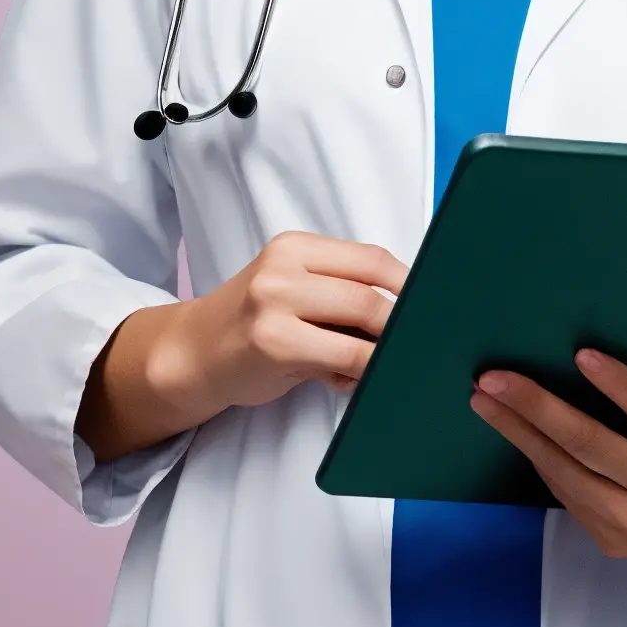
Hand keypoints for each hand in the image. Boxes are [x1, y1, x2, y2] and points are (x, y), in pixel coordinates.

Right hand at [78, 232, 406, 462]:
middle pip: (371, 292)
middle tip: (418, 346)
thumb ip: (341, 292)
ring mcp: (275, 304)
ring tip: (389, 365)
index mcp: (295, 246)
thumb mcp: (293, 289)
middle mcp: (283, 268)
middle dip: (402, 324)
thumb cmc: (254, 324)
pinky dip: (362, 371)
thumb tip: (410, 310)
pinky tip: (352, 380)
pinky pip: (343, 357)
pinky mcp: (273, 344)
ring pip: (362, 324)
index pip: (371, 258)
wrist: (193, 354)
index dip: (410, 285)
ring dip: (386, 350)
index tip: (432, 308)